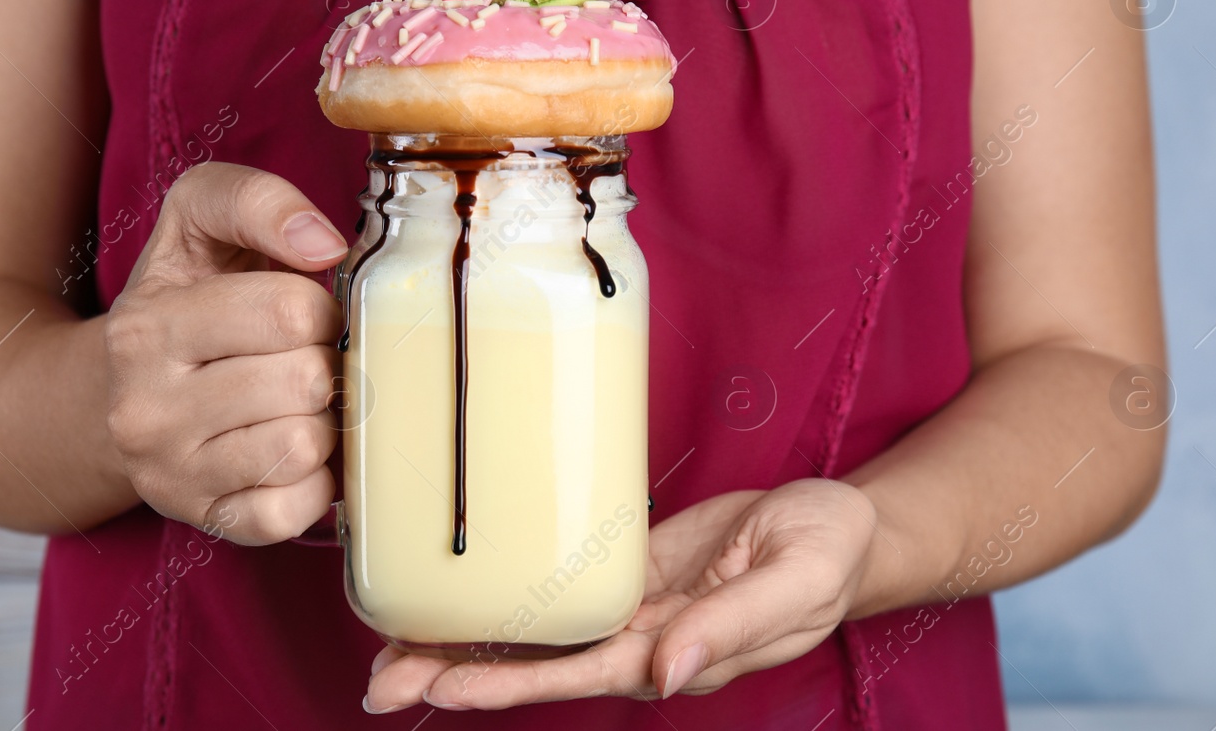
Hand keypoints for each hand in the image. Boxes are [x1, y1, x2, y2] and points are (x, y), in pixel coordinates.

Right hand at [104, 162, 350, 543]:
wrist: (106, 399)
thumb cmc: (179, 301)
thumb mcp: (194, 224)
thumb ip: (254, 201)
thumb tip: (323, 243)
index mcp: (148, 329)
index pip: (287, 311)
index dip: (320, 307)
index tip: (305, 312)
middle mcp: (148, 409)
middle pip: (306, 380)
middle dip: (324, 361)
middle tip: (304, 358)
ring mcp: (173, 476)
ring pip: (306, 445)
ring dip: (324, 419)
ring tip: (297, 402)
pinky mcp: (206, 521)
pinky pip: (295, 511)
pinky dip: (314, 482)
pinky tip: (293, 451)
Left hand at [364, 479, 879, 712]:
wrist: (838, 527)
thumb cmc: (827, 552)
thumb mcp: (794, 581)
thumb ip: (732, 626)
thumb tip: (668, 674)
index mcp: (678, 651)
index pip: (579, 674)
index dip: (510, 682)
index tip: (443, 688)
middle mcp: (642, 643)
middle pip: (538, 666)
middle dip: (460, 676)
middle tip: (378, 683)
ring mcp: (630, 612)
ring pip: (537, 636)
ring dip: (468, 646)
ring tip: (389, 656)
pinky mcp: (627, 577)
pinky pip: (557, 596)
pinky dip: (507, 604)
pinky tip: (462, 606)